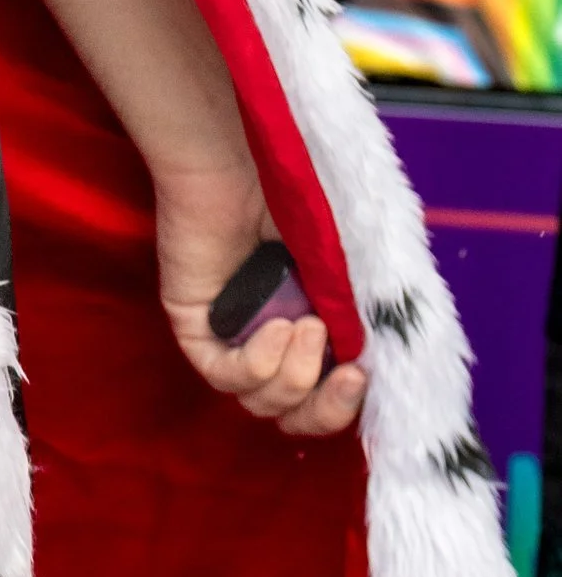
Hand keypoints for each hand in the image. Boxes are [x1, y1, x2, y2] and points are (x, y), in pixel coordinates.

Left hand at [155, 163, 367, 441]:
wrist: (237, 163)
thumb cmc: (296, 202)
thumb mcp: (348, 268)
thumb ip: (363, 316)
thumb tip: (381, 367)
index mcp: (309, 331)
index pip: (325, 398)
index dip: (347, 405)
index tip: (366, 376)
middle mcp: (269, 341)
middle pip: (292, 413)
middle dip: (325, 407)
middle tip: (349, 373)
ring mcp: (231, 337)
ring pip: (261, 400)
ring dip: (294, 374)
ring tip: (305, 325)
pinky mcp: (195, 327)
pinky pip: (223, 374)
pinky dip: (255, 362)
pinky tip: (274, 328)